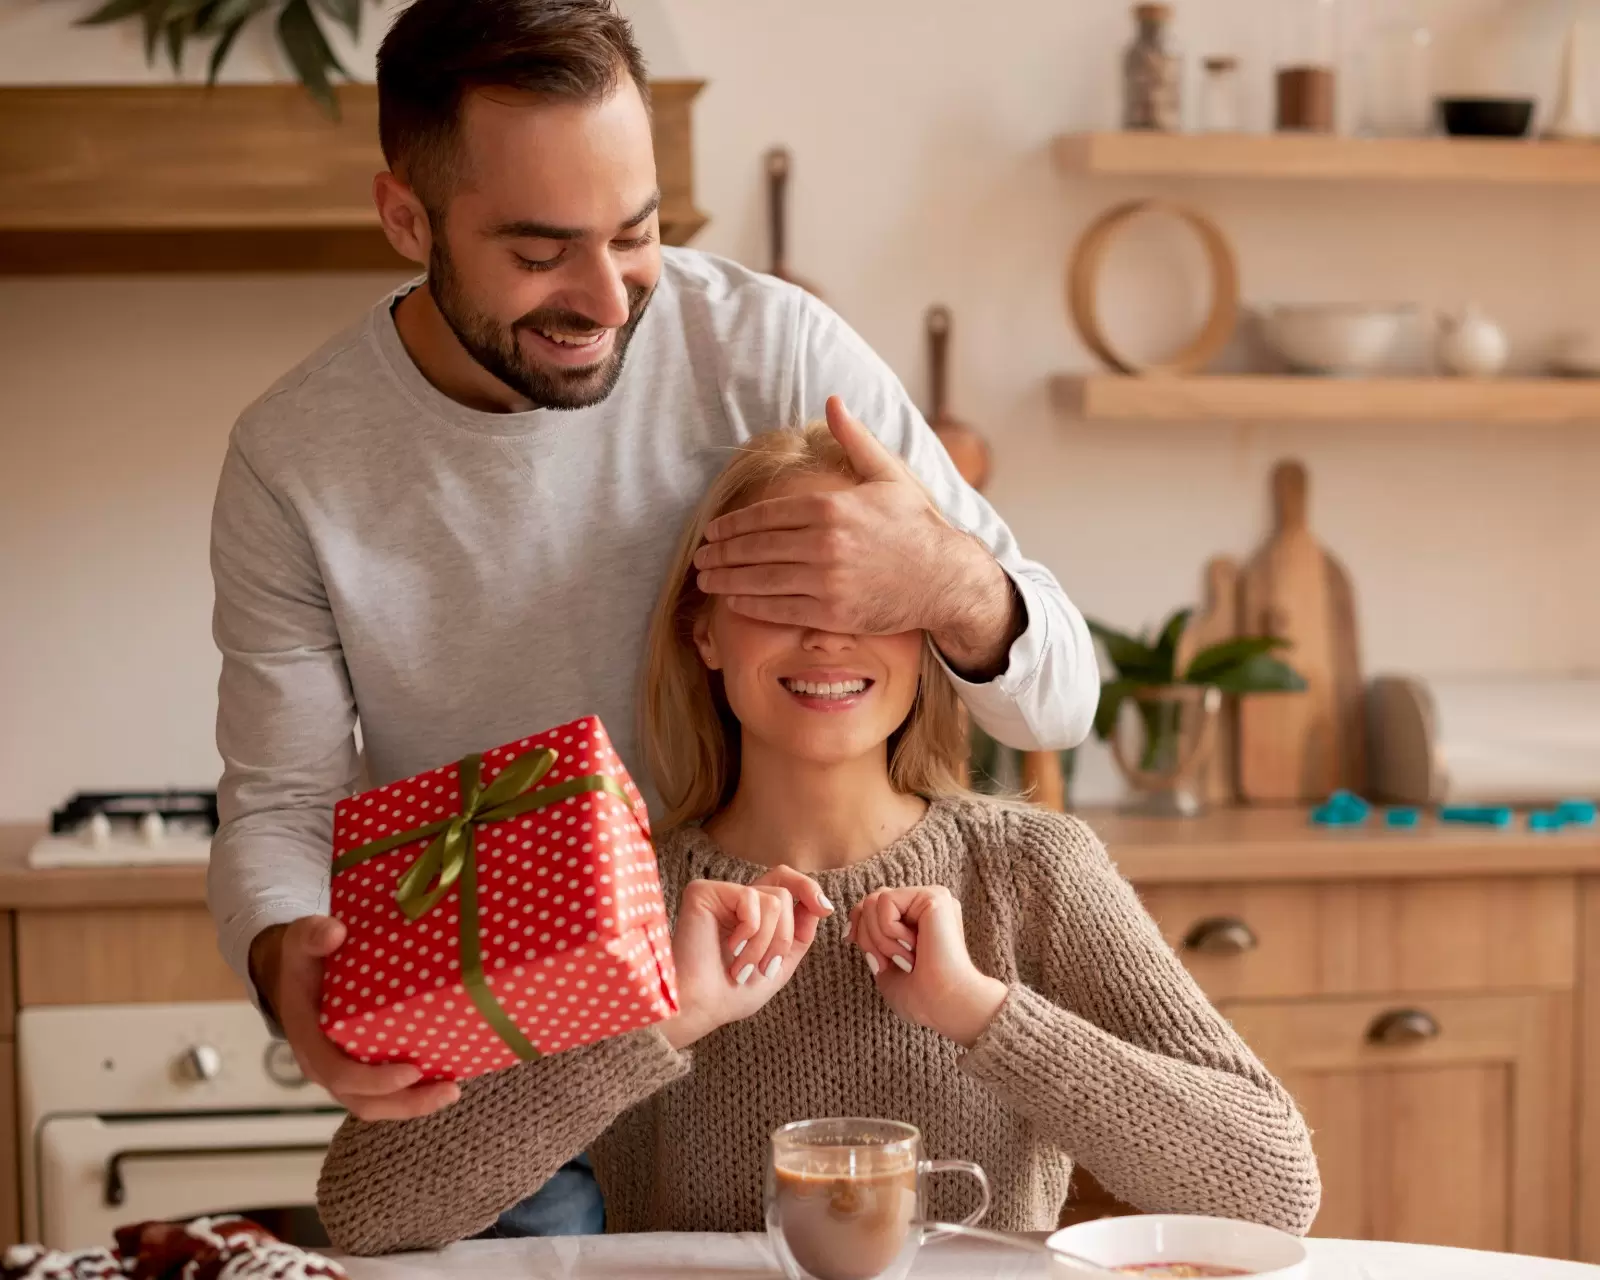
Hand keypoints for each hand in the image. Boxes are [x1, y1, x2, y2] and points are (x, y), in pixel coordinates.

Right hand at [250, 917, 460, 1120]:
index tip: (412, 1070)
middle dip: (406, 1102)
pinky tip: (444, 1075)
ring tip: (452, 1090)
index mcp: (310, 1040)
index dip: (375, 1080)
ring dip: (413, 1103)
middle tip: (449, 1089)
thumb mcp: (301, 941)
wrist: (294, 973)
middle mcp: (323, 1064)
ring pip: (375, 1104)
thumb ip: (314, 935)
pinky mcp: (358, 1067)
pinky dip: (410, 1091)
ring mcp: (341, 1071)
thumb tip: (335, 933)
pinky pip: (382, 1092)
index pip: (340, 1073)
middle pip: (363, 1101)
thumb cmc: (303, 959)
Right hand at [660, 866, 832, 1049]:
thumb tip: (819, 904)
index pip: (785, 882)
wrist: (701, 1008)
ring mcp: (719, 894)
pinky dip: (751, 932)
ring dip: (768, 943)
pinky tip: (730, 949)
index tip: (825, 909)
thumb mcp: (779, 966)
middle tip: (773, 964)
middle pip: (784, 881)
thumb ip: (799, 935)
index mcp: (751, 914)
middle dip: (789, 929)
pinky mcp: (703, 892)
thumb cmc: (730, 995)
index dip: (809, 889)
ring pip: (775, 899)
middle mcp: (735, 900)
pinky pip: (751, 898)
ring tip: (743, 968)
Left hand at [694, 397, 1019, 677]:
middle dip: (722, 552)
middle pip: (756, 547)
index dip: (733, 524)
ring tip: (706, 579)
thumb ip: (855, 440)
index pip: (766, 514)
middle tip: (700, 557)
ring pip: (761, 579)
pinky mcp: (834, 613)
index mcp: (832, 507)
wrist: (945, 578)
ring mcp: (828, 581)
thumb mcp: (888, 475)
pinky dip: (751, 604)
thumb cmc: (915, 525)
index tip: (713, 531)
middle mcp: (825, 543)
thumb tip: (832, 402)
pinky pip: (780, 609)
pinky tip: (733, 600)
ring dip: (727, 579)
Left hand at [848, 886, 1007, 1048]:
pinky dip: (889, 931)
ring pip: (874, 900)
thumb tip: (854, 920)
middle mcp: (926, 904)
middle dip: (867, 937)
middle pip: (870, 900)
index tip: (858, 947)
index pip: (874, 904)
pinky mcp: (934, 897)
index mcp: (918, 919)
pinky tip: (914, 948)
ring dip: (880, 939)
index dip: (857, 923)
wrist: (944, 1005)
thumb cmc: (920, 996)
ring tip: (905, 959)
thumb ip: (871, 937)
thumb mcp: (884, 962)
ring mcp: (932, 897)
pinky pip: (886, 901)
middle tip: (888, 964)